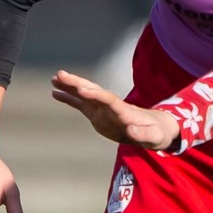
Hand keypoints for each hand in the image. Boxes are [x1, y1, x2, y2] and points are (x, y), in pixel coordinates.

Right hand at [50, 71, 179, 150]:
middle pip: (94, 91)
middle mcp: (112, 107)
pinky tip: (54, 92)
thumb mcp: (154, 137)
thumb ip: (144, 135)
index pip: (109, 100)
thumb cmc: (157, 134)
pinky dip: (69, 98)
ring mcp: (103, 110)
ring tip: (54, 78)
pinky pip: (80, 104)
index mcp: (125, 112)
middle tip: (61, 74)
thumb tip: (131, 130)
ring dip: (70, 86)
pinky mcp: (98, 115)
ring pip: (85, 94)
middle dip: (78, 83)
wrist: (157, 128)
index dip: (97, 95)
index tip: (82, 90)